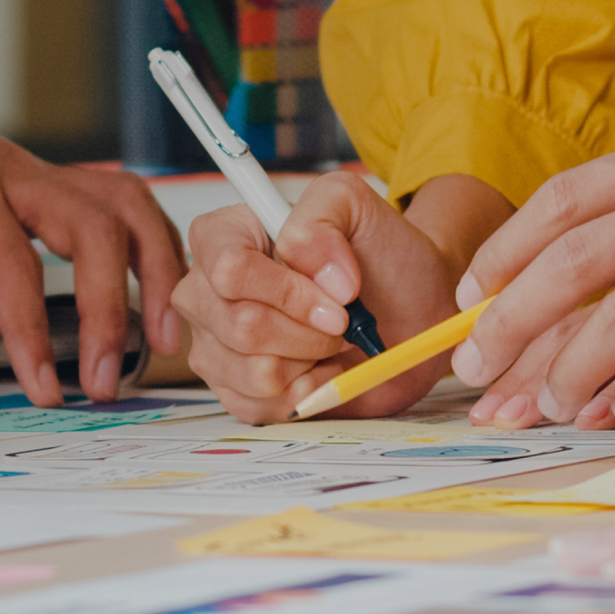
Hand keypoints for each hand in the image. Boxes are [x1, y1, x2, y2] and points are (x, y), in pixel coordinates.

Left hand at [0, 0, 185, 405]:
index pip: (13, 262)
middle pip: (94, 227)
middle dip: (111, 309)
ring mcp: (36, 168)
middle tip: (104, 380)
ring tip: (165, 337)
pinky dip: (149, 243)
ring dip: (155, 270)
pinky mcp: (46, 177)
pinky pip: (119, 199)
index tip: (44, 388)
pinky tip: (158, 291)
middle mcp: (10, 167)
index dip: (31, 331)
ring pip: (126, 203)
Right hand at [172, 172, 508, 422]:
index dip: (287, 291)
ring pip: (255, 373)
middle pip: (241, 326)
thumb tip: (309, 267)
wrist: (408, 307)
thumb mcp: (355, 206)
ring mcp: (214, 344)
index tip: (339, 297)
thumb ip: (322, 218)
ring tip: (331, 340)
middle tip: (342, 320)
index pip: (229, 269)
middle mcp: (206, 291)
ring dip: (311, 361)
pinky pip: (261, 407)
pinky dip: (307, 393)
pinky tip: (320, 368)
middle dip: (309, 330)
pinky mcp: (234, 390)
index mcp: (223, 236)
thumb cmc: (376, 254)